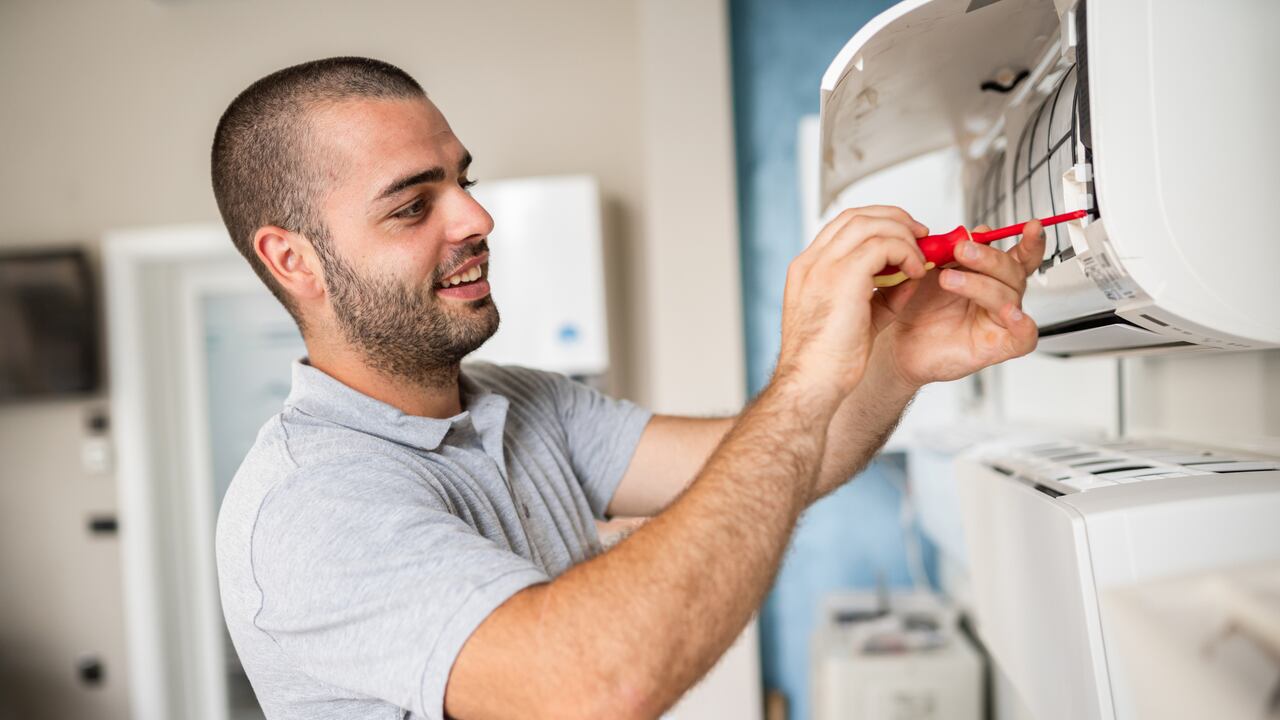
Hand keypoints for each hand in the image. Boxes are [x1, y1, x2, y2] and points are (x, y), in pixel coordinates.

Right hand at [773, 206, 929, 404]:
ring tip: (920, 256)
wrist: (811, 384)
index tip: (903, 237)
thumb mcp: (857, 319)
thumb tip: (910, 277)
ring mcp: (823, 267)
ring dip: (902, 235)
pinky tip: (916, 273)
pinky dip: (905, 253)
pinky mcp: (843, 276)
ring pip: (870, 224)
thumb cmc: (829, 362)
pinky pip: (883, 245)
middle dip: (894, 219)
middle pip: (855, 215)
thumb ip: (880, 295)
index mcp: (806, 270)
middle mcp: (811, 262)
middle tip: (921, 235)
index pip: (842, 226)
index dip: (877, 224)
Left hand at [870, 219, 1044, 387]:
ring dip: (980, 283)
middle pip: (1014, 271)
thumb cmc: (914, 308)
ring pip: (1010, 296)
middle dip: (989, 257)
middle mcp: (998, 297)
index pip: (1018, 256)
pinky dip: (1022, 323)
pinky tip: (1010, 312)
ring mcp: (999, 321)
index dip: (1029, 241)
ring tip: (948, 279)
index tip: (1031, 226)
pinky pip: (1025, 336)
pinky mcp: (998, 346)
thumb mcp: (929, 269)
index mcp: (988, 276)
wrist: (895, 342)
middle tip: (961, 249)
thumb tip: (973, 232)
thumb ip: (949, 249)